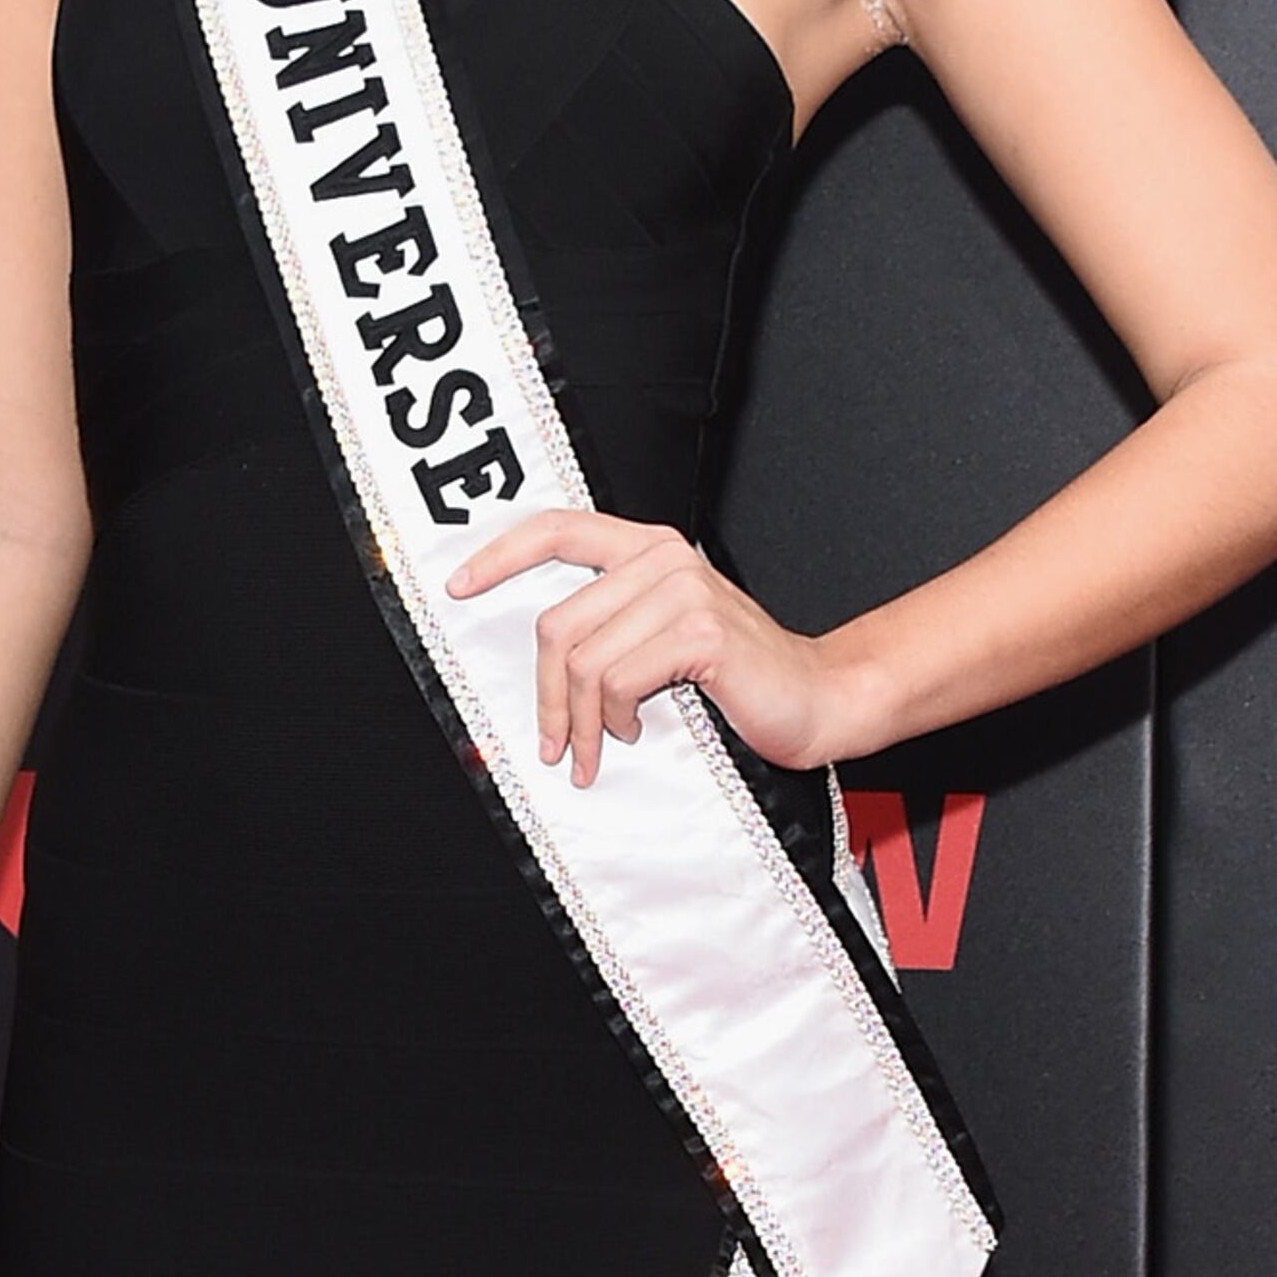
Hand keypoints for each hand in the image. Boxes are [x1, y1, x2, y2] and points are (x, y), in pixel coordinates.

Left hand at [444, 511, 851, 788]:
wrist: (816, 700)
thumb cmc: (738, 679)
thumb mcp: (665, 638)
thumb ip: (614, 625)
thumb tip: (543, 661)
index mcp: (650, 549)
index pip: (558, 529)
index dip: (500, 555)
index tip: (459, 586)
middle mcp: (663, 557)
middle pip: (558, 623)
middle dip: (548, 696)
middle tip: (555, 744)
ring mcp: (683, 589)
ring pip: (584, 661)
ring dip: (583, 721)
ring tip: (598, 748)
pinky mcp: (699, 631)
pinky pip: (618, 680)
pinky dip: (616, 719)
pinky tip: (637, 729)